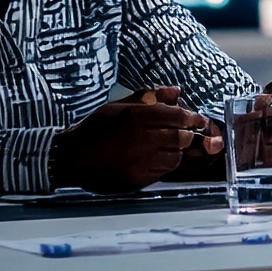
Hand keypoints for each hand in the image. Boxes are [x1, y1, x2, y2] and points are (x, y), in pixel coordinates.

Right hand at [53, 85, 222, 191]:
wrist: (70, 159)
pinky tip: (157, 158)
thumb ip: (149, 97)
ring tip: (169, 146)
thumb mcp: (117, 107)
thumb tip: (176, 91)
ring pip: (175, 157)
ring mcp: (140, 162)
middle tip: (191, 133)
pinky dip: (165, 164)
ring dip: (178, 151)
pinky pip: (164, 172)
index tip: (201, 120)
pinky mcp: (138, 179)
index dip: (194, 118)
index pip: (177, 116)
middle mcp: (140, 140)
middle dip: (189, 135)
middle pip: (182, 138)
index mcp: (135, 118)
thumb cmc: (94, 130)